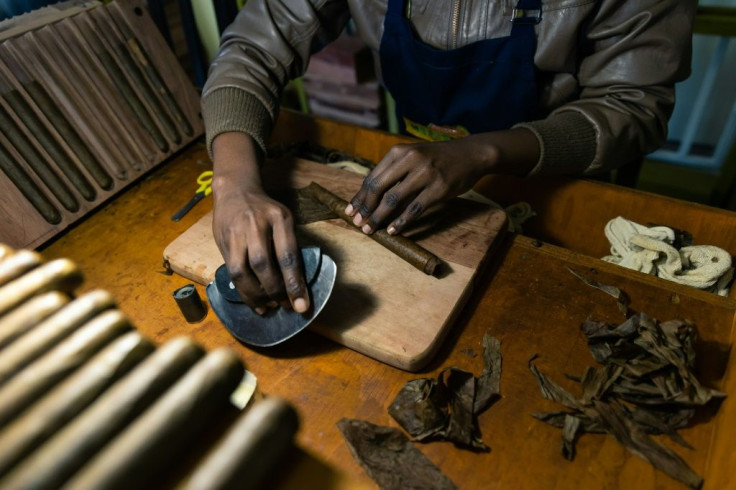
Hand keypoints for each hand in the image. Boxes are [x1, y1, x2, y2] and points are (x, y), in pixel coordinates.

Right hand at [213, 188, 308, 314]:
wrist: (235, 191)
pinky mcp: (222, 243)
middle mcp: (255, 225)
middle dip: (275, 292)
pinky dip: (243, 291)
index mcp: (278, 218)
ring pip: (242, 272)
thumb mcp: (283, 219)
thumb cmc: (266, 210)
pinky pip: (232, 273)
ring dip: (256, 296)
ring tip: (268, 308)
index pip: (287, 255)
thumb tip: (296, 284)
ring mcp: (236, 234)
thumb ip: (288, 246)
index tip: (302, 305)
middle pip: (263, 265)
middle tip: (286, 307)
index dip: (294, 283)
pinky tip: (253, 301)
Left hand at [345, 139, 495, 234]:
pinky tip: (393, 230)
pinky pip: (415, 208)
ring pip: (394, 199)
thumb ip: (394, 172)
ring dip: (379, 217)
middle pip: (378, 188)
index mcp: (398, 152)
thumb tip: (371, 197)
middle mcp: (409, 160)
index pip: (372, 177)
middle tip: (357, 223)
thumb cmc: (437, 158)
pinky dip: (402, 221)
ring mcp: (425, 174)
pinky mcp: (438, 188)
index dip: (360, 197)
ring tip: (370, 230)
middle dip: (365, 208)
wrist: (470, 154)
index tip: (350, 210)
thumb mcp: (413, 156)